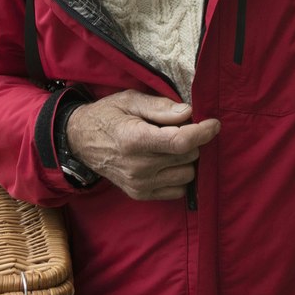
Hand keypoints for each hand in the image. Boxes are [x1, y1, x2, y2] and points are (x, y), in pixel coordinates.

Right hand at [64, 90, 220, 200]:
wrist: (80, 141)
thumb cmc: (107, 115)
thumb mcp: (130, 100)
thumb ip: (159, 106)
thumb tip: (188, 113)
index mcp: (135, 140)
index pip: (181, 141)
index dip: (203, 132)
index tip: (214, 124)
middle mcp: (138, 167)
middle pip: (187, 156)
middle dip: (191, 140)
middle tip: (178, 128)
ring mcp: (139, 184)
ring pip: (186, 174)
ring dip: (186, 159)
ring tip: (170, 145)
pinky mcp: (140, 194)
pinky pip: (177, 190)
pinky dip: (178, 175)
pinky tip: (166, 161)